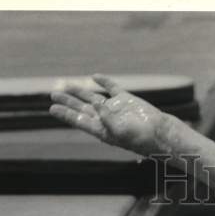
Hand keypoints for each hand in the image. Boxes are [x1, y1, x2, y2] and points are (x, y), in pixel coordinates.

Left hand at [49, 73, 165, 155]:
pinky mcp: (126, 100)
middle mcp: (107, 119)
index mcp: (103, 130)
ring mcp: (116, 108)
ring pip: (93, 98)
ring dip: (80, 92)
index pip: (80, 120)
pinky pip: (112, 88)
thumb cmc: (142, 138)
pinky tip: (95, 77)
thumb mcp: (121, 132)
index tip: (53, 108)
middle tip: (53, 94)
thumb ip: (106, 118)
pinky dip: (104, 82)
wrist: (161, 133)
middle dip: (69, 101)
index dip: (66, 114)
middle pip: (83, 108)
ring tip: (66, 85)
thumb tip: (95, 104)